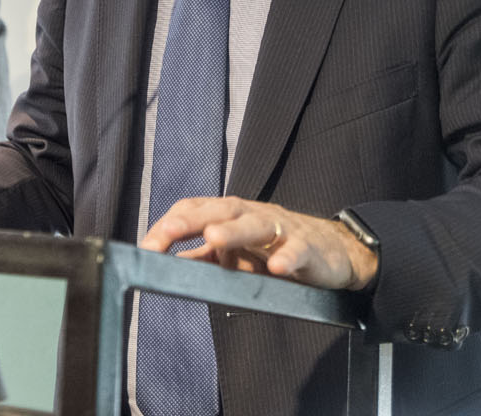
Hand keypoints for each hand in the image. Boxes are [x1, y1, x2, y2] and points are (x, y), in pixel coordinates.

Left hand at [139, 196, 377, 291]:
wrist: (332, 251)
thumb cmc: (278, 250)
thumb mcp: (238, 255)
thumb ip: (207, 258)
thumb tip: (172, 263)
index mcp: (232, 215)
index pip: (195, 210)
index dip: (170, 226)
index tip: (148, 248)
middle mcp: (253, 215)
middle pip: (221, 211)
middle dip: (192, 221)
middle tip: (167, 234)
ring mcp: (281, 230)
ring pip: (256, 225)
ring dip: (234, 232)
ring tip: (214, 240)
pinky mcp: (308, 248)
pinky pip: (297, 252)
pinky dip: (286, 258)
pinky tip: (276, 268)